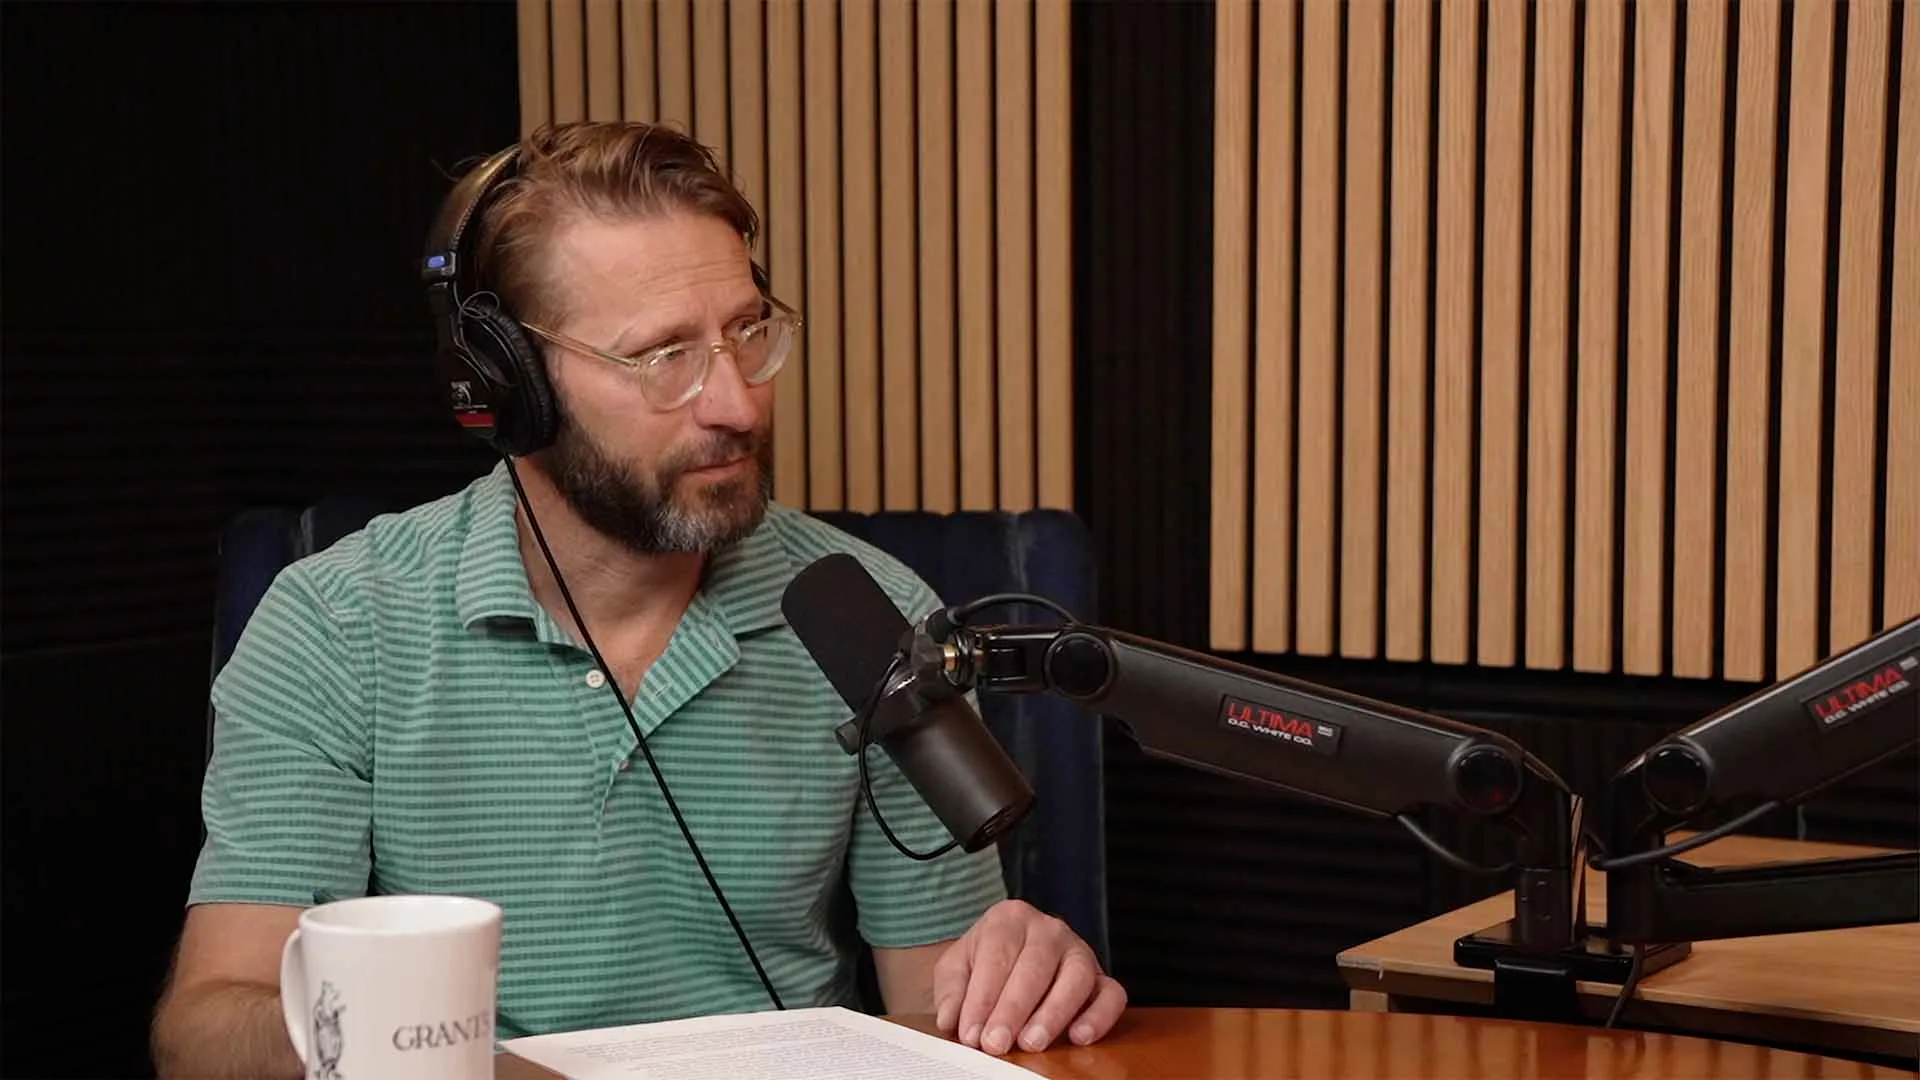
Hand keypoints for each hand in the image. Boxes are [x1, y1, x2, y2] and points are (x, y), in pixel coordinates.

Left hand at [932, 899, 1126, 1054]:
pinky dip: (1100, 1016)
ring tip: (1031, 1043)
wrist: (1007, 962)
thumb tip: (950, 1018)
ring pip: (1076, 977)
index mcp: (1010, 918)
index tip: (970, 1032)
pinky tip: (1079, 1037)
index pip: (997, 954)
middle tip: (996, 1043)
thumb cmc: (983, 965)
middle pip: (1035, 965)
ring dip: (1054, 1013)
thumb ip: (951, 990)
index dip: (982, 997)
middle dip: (1013, 1008)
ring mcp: (1080, 952)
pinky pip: (1112, 994)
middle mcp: (1049, 929)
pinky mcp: (1102, 979)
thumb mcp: (956, 968)